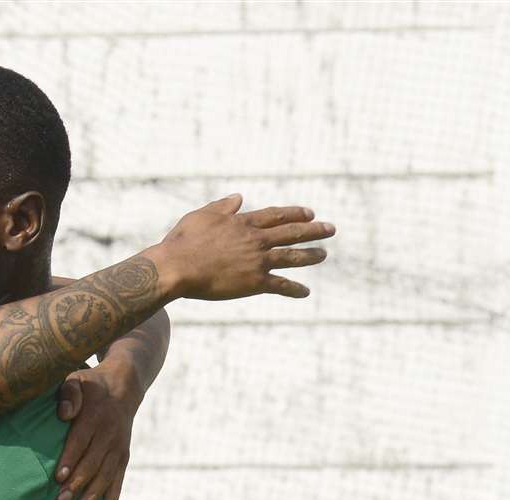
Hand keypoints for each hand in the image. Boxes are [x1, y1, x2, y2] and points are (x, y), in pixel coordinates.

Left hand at [54, 366, 139, 499]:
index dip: (71, 458)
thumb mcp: (77, 379)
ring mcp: (118, 447)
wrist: (124, 386)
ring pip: (106, 475)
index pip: (81, 440)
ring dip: (93, 496)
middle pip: (92, 462)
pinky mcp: (123, 457)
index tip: (59, 476)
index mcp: (95, 415)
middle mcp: (110, 434)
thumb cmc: (90, 385)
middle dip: (78, 483)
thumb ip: (69, 393)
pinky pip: (119, 480)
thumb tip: (65, 414)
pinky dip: (112, 499)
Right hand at [151, 194, 332, 300]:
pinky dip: (294, 289)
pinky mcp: (255, 282)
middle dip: (314, 230)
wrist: (178, 267)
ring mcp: (258, 261)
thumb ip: (222, 207)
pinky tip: (305, 292)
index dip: (295, 213)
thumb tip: (239, 197)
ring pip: (292, 256)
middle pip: (292, 232)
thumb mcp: (201, 216)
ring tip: (323, 254)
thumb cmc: (183, 241)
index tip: (309, 212)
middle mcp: (256, 240)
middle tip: (330, 228)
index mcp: (243, 223)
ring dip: (310, 255)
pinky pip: (280, 285)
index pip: (276, 215)